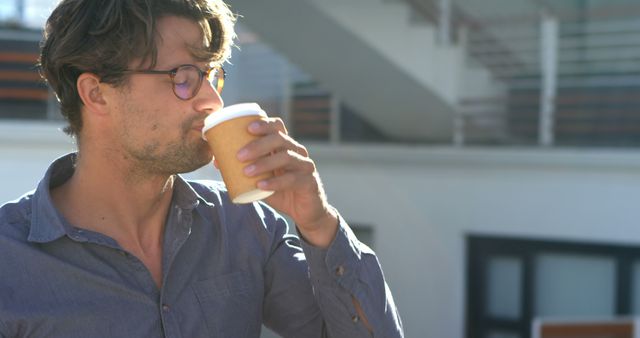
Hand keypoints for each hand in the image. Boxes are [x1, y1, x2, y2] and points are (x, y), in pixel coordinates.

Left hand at [237, 117, 337, 246]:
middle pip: (280, 139)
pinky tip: (262, 186)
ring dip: (264, 163)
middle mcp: (297, 152)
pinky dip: (275, 182)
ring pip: (286, 157)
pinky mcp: (309, 182)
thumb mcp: (262, 179)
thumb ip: (246, 171)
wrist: (305, 212)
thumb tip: (218, 162)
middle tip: (239, 155)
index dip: (264, 124)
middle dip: (258, 144)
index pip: (277, 127)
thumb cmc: (281, 191)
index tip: (248, 128)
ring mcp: (305, 166)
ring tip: (247, 171)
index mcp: (285, 147)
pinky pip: (292, 179)